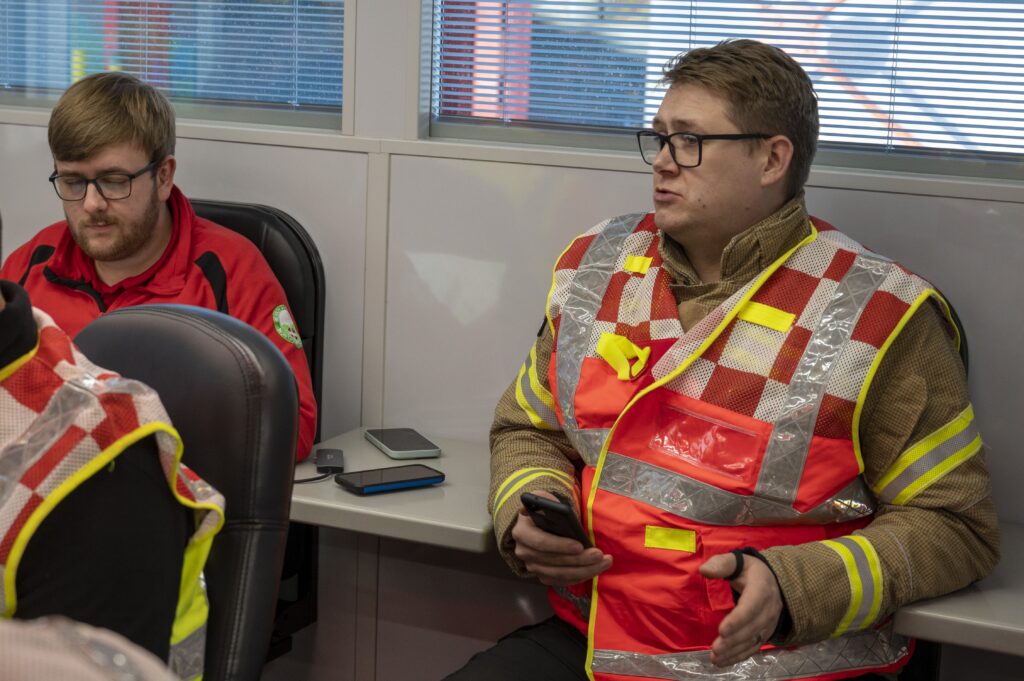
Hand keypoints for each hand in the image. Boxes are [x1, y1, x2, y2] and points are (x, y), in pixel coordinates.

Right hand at [512, 491, 611, 586]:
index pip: (540, 543)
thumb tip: (534, 506)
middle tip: (599, 555)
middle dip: (579, 560)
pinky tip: (595, 569)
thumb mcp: (543, 500)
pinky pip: (563, 581)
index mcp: (522, 532)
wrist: (541, 524)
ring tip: (603, 562)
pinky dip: (580, 577)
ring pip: (560, 575)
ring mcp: (533, 567)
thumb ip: (543, 501)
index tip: (580, 546)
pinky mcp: (543, 576)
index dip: (560, 546)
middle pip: (553, 562)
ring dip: (584, 571)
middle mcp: (524, 553)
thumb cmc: (545, 511)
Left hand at [699, 551, 782, 666]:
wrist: (770, 580)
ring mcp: (769, 623)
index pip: (752, 606)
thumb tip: (704, 570)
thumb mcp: (736, 561)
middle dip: (734, 640)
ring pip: (753, 640)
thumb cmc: (747, 570)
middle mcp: (770, 609)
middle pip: (752, 628)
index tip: (722, 630)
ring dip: (735, 651)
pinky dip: (739, 656)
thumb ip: (720, 564)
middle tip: (715, 648)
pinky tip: (723, 661)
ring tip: (715, 658)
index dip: (738, 620)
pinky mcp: (765, 633)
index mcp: (762, 588)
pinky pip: (753, 647)